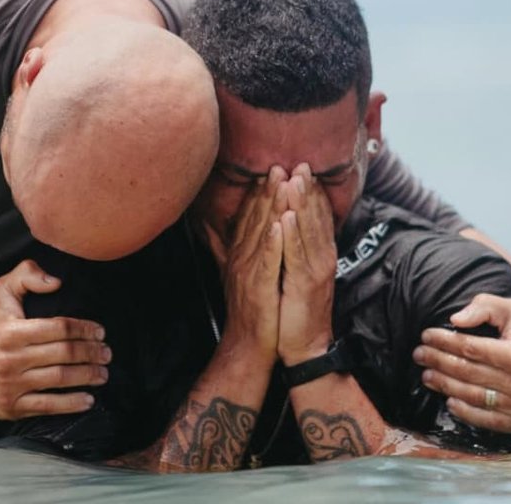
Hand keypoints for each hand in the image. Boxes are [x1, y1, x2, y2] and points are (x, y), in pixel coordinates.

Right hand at [0, 260, 108, 419]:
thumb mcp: (2, 293)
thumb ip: (26, 276)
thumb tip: (56, 282)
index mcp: (10, 332)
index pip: (59, 328)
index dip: (84, 329)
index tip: (100, 332)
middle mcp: (9, 359)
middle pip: (65, 353)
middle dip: (92, 352)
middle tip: (107, 353)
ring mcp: (10, 384)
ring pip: (61, 378)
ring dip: (89, 375)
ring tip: (103, 372)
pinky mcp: (11, 405)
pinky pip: (48, 405)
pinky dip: (72, 404)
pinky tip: (89, 399)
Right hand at [205, 167, 285, 355]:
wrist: (248, 346)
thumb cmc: (251, 311)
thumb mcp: (241, 275)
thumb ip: (235, 251)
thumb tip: (229, 232)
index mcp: (240, 254)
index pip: (250, 218)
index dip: (260, 193)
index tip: (271, 170)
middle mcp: (241, 258)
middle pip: (255, 219)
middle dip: (267, 190)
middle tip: (279, 165)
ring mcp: (248, 271)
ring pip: (261, 232)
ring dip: (271, 206)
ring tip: (282, 182)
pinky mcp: (258, 287)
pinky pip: (266, 261)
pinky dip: (272, 241)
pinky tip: (280, 224)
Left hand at [277, 165, 336, 365]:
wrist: (304, 346)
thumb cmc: (296, 311)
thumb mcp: (297, 275)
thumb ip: (296, 251)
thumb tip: (289, 228)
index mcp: (320, 254)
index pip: (318, 217)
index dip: (311, 192)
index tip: (303, 167)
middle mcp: (322, 258)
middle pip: (315, 218)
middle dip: (307, 189)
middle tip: (301, 162)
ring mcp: (315, 270)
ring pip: (307, 231)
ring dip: (301, 204)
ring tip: (294, 179)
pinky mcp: (304, 284)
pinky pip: (296, 255)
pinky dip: (293, 234)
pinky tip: (287, 216)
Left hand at [415, 294, 510, 433]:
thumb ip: (486, 307)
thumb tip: (456, 319)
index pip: (471, 349)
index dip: (445, 341)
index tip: (427, 335)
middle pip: (468, 373)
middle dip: (439, 361)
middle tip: (420, 354)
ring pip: (472, 396)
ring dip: (444, 385)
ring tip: (427, 374)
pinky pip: (485, 420)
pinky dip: (464, 411)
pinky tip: (449, 399)